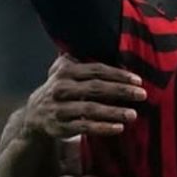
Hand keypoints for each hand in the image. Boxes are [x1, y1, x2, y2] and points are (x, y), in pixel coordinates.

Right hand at [22, 55, 146, 140]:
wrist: (34, 114)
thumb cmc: (61, 88)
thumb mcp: (65, 71)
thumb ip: (83, 60)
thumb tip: (112, 49)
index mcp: (65, 71)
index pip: (96, 70)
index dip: (118, 74)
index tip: (138, 80)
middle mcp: (61, 88)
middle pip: (96, 88)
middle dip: (121, 91)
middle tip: (142, 95)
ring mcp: (60, 108)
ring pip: (90, 109)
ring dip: (114, 112)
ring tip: (133, 114)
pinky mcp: (61, 126)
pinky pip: (84, 127)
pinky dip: (102, 128)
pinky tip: (119, 128)